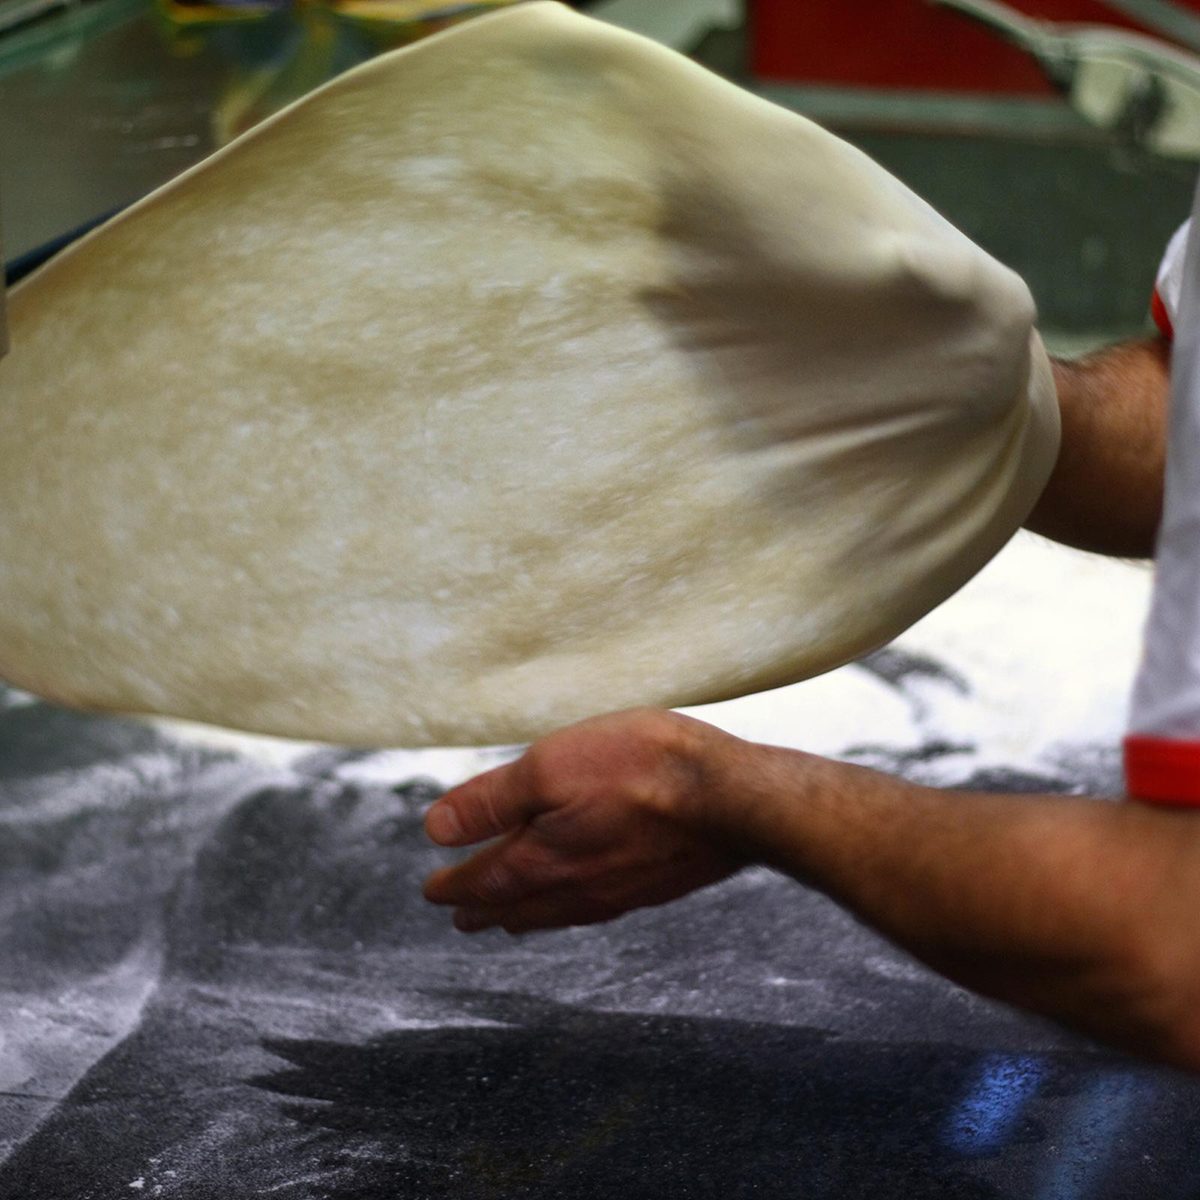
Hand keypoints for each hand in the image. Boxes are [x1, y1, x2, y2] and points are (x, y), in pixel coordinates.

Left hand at [422, 708, 745, 933]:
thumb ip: (491, 801)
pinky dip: (566, 908)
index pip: (480, 882)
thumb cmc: (640, 769)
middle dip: (482, 908)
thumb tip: (434, 831)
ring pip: (554, 913)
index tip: (431, 890)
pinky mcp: (652, 886)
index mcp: (539, 861)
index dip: (451, 886)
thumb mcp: (549, 766)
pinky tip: (580, 899)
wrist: (730, 799)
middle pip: (514, 907)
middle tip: (461, 914)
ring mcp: (616, 893)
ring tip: (509, 914)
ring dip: (522, 914)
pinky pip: (592, 908)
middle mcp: (574, 889)